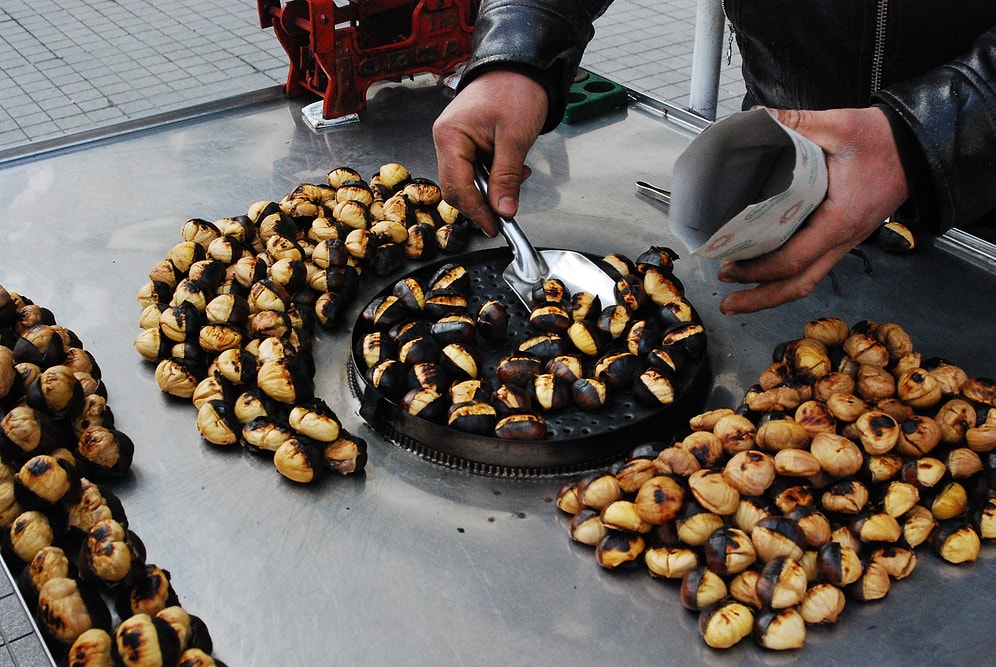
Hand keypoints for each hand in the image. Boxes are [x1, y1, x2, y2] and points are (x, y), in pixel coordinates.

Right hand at [432, 69, 547, 235]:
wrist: (522, 64)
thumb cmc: (516, 90)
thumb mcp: (515, 139)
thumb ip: (506, 177)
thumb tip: (503, 210)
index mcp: (450, 136)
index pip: (457, 187)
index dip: (477, 211)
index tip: (495, 226)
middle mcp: (446, 138)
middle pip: (457, 187)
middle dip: (482, 202)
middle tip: (505, 214)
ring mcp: (455, 139)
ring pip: (467, 179)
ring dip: (491, 187)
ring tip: (517, 180)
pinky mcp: (467, 139)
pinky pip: (474, 167)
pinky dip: (493, 175)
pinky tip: (513, 169)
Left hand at [716, 106, 909, 313]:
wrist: (917, 148)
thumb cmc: (883, 140)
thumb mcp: (839, 125)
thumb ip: (796, 123)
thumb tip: (757, 117)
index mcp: (839, 219)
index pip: (795, 258)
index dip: (759, 269)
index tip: (731, 265)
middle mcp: (843, 239)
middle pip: (799, 285)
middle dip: (760, 298)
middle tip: (728, 302)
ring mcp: (844, 242)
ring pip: (806, 281)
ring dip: (771, 293)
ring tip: (739, 297)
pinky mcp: (841, 237)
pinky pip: (812, 267)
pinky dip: (785, 276)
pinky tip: (763, 273)